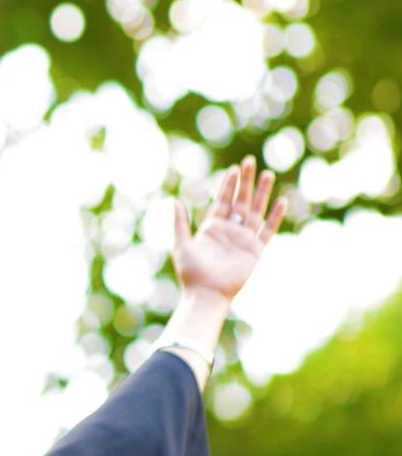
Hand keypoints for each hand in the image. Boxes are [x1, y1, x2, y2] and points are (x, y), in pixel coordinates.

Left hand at [171, 155, 287, 303]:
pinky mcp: (255, 250)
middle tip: (250, 162)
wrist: (205, 293)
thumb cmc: (191, 272)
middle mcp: (230, 231)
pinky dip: (275, 217)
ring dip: (262, 193)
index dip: (228, 185)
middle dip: (245, 182)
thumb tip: (174, 201)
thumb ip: (180, 223)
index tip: (233, 169)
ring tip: (267, 174)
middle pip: (240, 201)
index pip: (223, 201)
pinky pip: (268, 230)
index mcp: (212, 227)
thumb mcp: (182, 244)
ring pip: (255, 211)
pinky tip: (281, 202)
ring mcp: (244, 239)